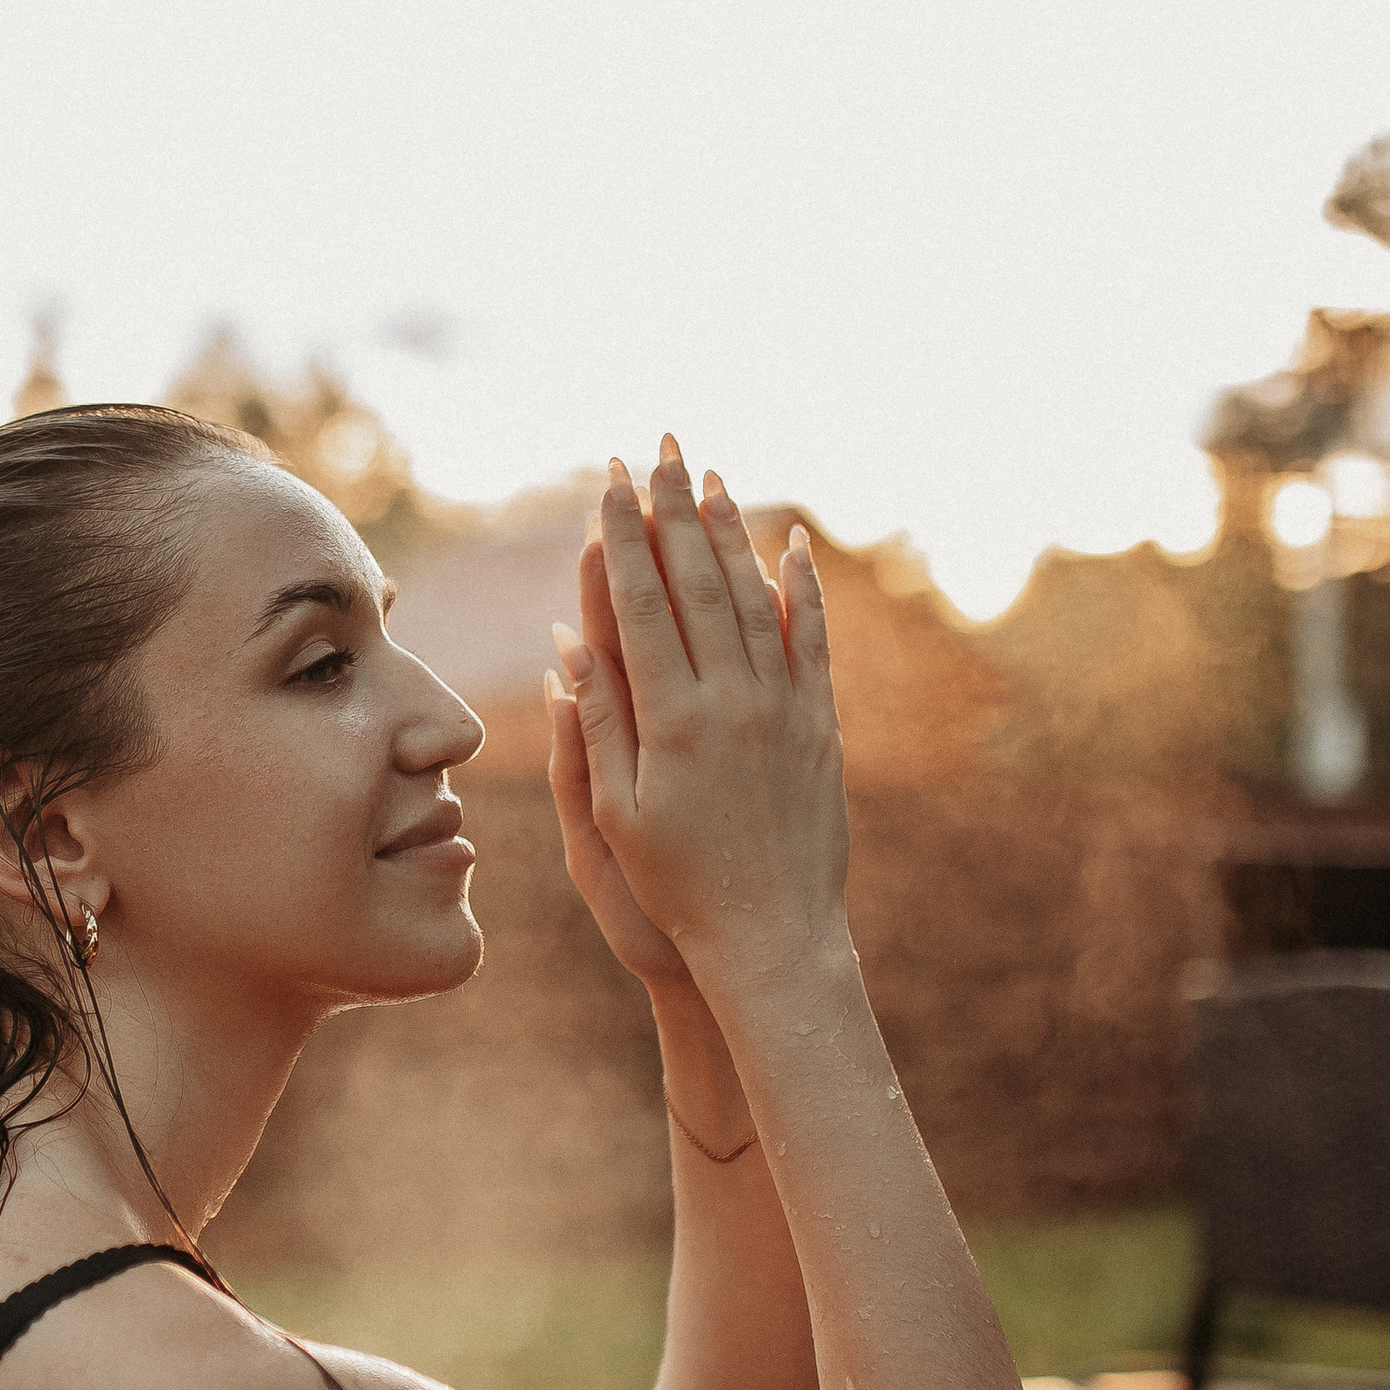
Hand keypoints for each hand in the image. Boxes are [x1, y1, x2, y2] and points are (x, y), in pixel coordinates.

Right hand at [549, 442, 848, 996]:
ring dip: (731, 534)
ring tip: (714, 479)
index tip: (609, 485)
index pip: (641, 606)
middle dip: (675, 511)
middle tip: (662, 450)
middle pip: (699, 584)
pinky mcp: (819, 728)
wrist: (772, 938)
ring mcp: (782, 711)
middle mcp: (731, 703)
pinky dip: (800, 590)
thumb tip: (570, 644)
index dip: (623, 539)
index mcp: (671, 722)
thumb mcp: (613, 815)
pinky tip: (788, 548)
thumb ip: (597, 724)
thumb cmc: (673, 887)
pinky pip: (810, 643)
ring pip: (755, 601)